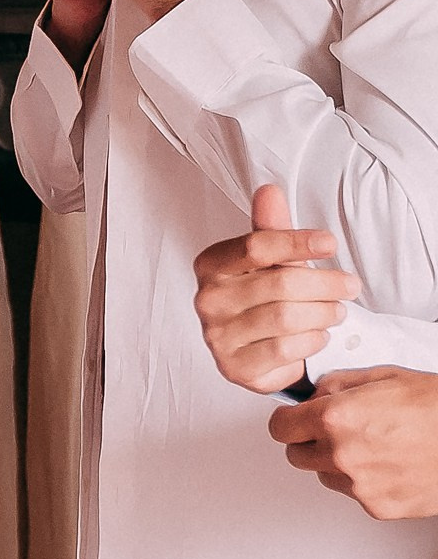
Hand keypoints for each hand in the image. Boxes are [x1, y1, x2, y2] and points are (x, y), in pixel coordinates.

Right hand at [192, 184, 359, 391]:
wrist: (258, 349)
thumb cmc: (265, 298)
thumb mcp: (270, 261)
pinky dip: (312, 341)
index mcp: (211, 265)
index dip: (297, 242)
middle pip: (280, 283)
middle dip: (325, 284)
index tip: (330, 243)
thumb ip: (271, 228)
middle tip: (350, 285)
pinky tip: (318, 334)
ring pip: (287, 317)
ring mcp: (217, 336)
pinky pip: (286, 350)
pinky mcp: (235, 367)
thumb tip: (269, 191)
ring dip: (324, 313)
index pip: (256, 246)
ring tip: (337, 311)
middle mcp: (207, 299)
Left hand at [269, 367, 437, 519]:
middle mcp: (342, 454)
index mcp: (336, 418)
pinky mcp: (379, 507)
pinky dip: (365, 482)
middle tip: (335, 432)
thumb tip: (313, 394)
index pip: (279, 428)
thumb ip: (337, 385)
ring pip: (324, 476)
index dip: (287, 420)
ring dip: (336, 463)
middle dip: (309, 441)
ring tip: (373, 446)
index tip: (293, 419)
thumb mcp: (383, 377)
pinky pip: (355, 494)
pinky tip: (389, 464)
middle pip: (296, 455)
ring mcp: (360, 484)